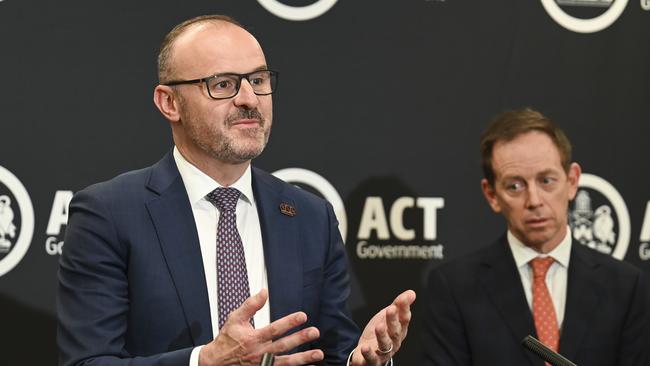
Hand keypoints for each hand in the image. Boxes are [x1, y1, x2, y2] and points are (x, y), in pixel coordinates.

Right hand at [199, 289, 323, 365]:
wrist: (216, 362)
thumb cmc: (227, 339)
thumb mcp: (235, 319)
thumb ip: (250, 305)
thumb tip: (264, 292)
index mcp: (253, 338)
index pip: (274, 329)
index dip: (289, 322)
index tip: (302, 316)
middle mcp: (259, 352)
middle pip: (283, 346)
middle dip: (300, 339)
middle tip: (314, 332)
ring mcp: (262, 364)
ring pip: (286, 362)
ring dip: (303, 358)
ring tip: (318, 353)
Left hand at [351, 290, 415, 365]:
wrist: (366, 353)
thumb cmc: (380, 334)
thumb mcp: (387, 317)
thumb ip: (398, 305)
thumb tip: (412, 292)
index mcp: (399, 331)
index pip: (404, 319)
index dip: (404, 309)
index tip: (403, 298)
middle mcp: (394, 343)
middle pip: (395, 332)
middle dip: (393, 320)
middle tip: (391, 309)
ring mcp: (384, 353)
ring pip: (385, 345)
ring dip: (382, 335)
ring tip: (379, 326)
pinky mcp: (372, 361)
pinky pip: (371, 359)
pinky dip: (369, 354)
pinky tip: (365, 347)